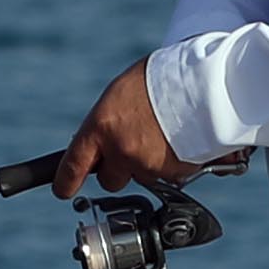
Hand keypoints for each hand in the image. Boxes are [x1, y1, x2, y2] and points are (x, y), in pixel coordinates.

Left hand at [56, 58, 196, 198]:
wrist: (205, 82)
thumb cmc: (163, 78)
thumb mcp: (122, 93)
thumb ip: (108, 121)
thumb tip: (103, 137)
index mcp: (101, 126)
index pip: (72, 165)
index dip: (65, 182)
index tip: (63, 190)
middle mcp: (120, 150)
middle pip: (110, 181)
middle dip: (119, 170)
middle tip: (135, 147)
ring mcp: (147, 165)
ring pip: (143, 177)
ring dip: (150, 164)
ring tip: (166, 134)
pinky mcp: (174, 174)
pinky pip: (170, 176)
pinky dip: (175, 163)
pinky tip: (182, 140)